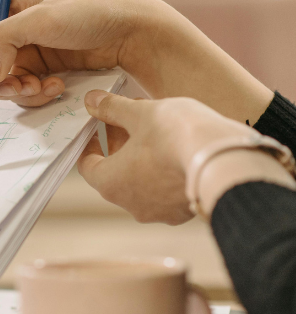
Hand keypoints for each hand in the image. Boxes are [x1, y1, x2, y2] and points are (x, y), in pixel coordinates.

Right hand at [0, 0, 144, 105]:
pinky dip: (30, 95)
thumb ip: (5, 41)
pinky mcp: (29, 68)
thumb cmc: (90, 11)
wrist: (127, 30)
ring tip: (38, 87)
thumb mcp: (44, 20)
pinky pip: (13, 91)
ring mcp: (12, 49)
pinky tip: (53, 86)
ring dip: (11, 92)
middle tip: (11, 89)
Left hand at [77, 91, 257, 223]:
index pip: (87, 165)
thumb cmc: (175, 135)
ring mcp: (158, 212)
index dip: (89, 143)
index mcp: (110, 183)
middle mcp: (130, 204)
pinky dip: (163, 172)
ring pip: (141, 181)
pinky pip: (166, 190)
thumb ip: (112, 108)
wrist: (226, 160)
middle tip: (125, 121)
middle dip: (118, 145)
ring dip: (141, 158)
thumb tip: (91, 101)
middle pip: (114, 173)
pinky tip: (175, 150)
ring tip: (154, 130)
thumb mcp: (140, 113)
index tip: (95, 128)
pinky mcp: (183, 212)